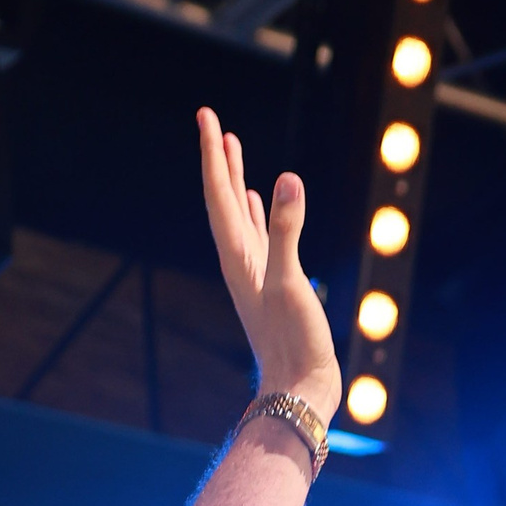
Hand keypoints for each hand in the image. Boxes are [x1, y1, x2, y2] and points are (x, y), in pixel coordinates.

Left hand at [198, 112, 341, 427]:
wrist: (299, 389)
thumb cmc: (295, 343)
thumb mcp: (291, 281)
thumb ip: (288, 232)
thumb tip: (287, 180)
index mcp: (238, 258)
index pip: (219, 197)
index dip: (213, 156)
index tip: (206, 116)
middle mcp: (240, 262)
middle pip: (223, 201)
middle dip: (218, 160)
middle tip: (211, 121)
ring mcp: (256, 273)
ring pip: (240, 215)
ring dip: (235, 181)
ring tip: (233, 148)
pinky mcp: (274, 284)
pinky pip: (261, 237)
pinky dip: (258, 213)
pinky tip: (262, 201)